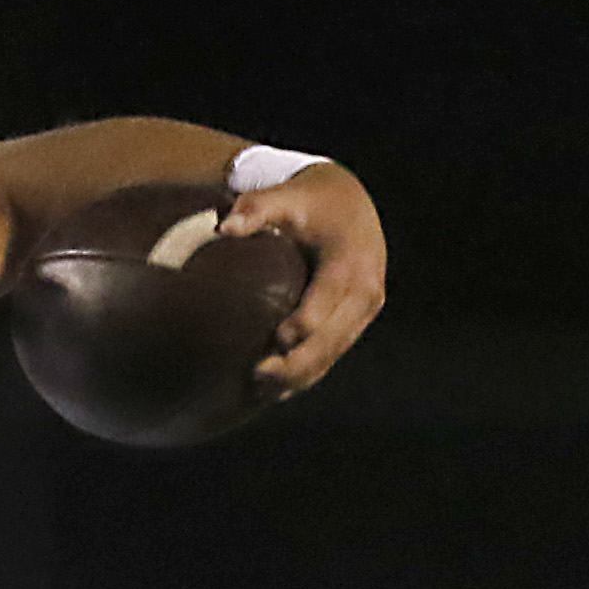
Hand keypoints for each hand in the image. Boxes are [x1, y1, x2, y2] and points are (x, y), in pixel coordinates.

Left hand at [223, 159, 385, 398]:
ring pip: (334, 352)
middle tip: (258, 375)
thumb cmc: (308, 201)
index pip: (329, 299)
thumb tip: (223, 227)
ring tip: (262, 390)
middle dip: (299, 362)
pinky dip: (308, 373)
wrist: (349, 203)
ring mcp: (364, 308)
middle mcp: (365, 289)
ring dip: (301, 376)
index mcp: (349, 260)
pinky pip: (333, 353)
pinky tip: (276, 391)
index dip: (304, 324)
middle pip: (333, 337)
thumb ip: (255, 209)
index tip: (275, 339)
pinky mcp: (356, 321)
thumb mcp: (284, 197)